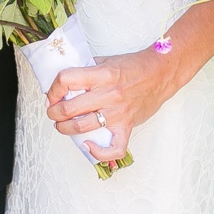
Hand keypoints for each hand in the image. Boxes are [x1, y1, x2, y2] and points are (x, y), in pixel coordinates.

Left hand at [46, 47, 180, 163]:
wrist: (161, 73)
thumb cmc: (135, 66)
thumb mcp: (107, 61)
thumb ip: (87, 70)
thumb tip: (66, 81)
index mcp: (101, 75)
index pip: (66, 80)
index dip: (53, 89)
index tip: (52, 95)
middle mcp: (108, 94)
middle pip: (69, 108)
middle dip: (54, 113)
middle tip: (53, 112)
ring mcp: (118, 112)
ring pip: (82, 127)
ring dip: (65, 129)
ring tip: (62, 126)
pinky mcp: (127, 126)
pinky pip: (113, 148)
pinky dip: (98, 153)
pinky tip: (88, 146)